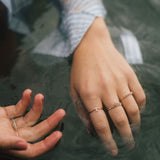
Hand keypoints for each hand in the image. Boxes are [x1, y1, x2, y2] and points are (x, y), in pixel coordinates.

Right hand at [0, 89, 65, 158]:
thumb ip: (6, 143)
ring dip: (37, 106)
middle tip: (62, 112)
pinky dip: (25, 100)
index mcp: (11, 147)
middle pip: (36, 131)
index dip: (46, 144)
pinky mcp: (7, 114)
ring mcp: (11, 125)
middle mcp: (13, 137)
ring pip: (30, 117)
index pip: (33, 150)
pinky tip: (28, 93)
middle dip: (50, 121)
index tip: (59, 134)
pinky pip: (20, 107)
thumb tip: (24, 146)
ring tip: (40, 96)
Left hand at [70, 18, 145, 154]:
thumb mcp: (74, 89)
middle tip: (127, 144)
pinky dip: (140, 107)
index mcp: (89, 94)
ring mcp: (120, 81)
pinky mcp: (129, 74)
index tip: (111, 149)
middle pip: (120, 120)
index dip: (107, 140)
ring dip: (135, 124)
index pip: (101, 124)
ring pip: (133, 109)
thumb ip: (82, 111)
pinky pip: (140, 95)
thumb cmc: (80, 69)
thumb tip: (92, 131)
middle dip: (125, 136)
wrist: (91, 45)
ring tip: (133, 129)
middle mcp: (106, 90)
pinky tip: (136, 111)